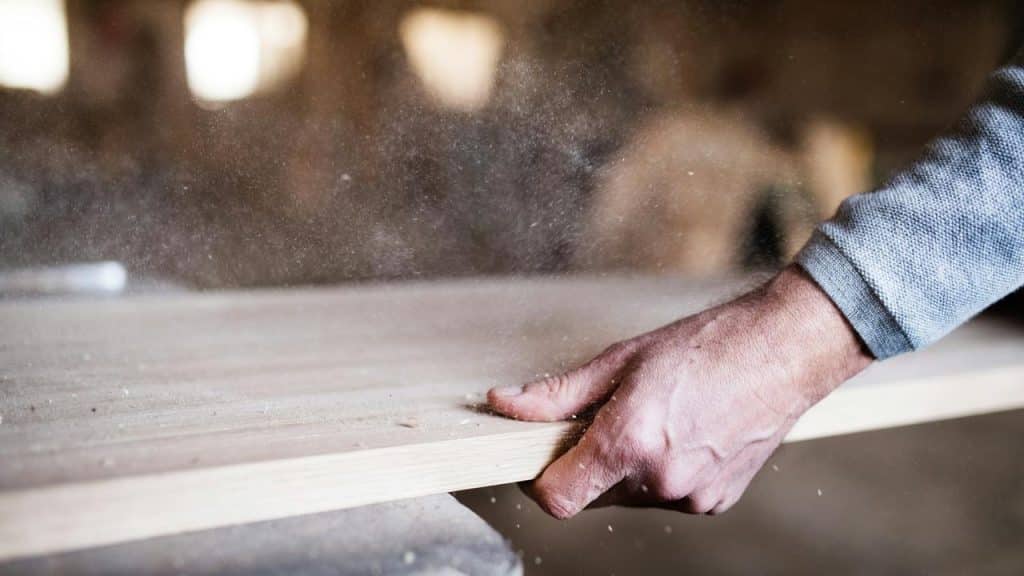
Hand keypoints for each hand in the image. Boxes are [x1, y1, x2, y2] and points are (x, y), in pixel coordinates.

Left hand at [488, 266, 872, 517]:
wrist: (785, 352)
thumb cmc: (706, 346)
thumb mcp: (621, 360)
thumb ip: (557, 393)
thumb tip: (505, 404)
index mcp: (629, 442)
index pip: (557, 498)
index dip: (538, 480)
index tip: (539, 457)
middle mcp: (660, 479)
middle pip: (592, 494)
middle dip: (587, 462)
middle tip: (607, 415)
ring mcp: (691, 497)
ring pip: (630, 496)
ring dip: (626, 468)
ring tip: (656, 417)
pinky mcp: (715, 503)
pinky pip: (667, 497)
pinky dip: (662, 472)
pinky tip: (683, 432)